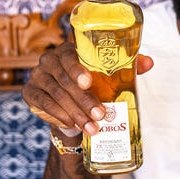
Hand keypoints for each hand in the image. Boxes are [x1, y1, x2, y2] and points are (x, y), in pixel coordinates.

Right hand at [22, 41, 153, 135]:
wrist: (70, 101)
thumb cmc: (93, 82)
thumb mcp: (109, 73)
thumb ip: (127, 66)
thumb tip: (149, 63)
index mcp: (69, 50)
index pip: (70, 56)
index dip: (77, 70)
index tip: (88, 82)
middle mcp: (50, 60)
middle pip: (65, 80)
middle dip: (84, 100)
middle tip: (100, 116)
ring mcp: (38, 76)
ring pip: (56, 95)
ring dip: (75, 113)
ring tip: (92, 128)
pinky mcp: (30, 92)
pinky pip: (44, 104)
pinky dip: (60, 116)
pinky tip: (74, 125)